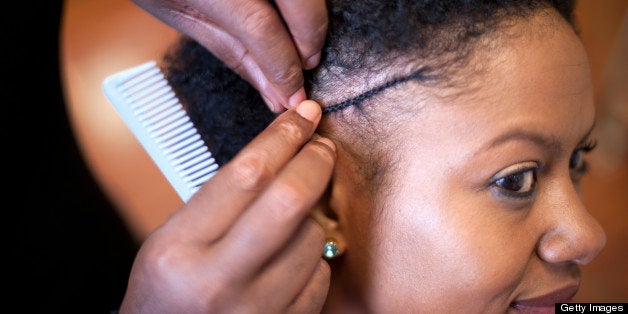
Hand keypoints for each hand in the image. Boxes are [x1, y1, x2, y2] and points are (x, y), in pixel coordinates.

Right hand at [119, 100, 335, 312]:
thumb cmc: (169, 290)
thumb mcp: (172, 240)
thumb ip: (220, 202)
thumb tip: (284, 155)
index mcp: (179, 248)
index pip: (246, 174)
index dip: (283, 137)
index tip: (304, 117)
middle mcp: (218, 281)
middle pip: (289, 200)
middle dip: (316, 161)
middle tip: (323, 146)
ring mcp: (255, 310)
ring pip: (313, 238)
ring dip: (313, 218)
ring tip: (290, 223)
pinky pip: (321, 275)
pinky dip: (313, 258)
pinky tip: (291, 261)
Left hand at [131, 0, 327, 111]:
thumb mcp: (184, 18)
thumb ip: (233, 52)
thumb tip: (273, 90)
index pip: (261, 29)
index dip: (284, 66)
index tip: (292, 93)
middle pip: (299, 2)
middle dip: (310, 37)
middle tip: (307, 65)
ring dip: (311, 18)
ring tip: (302, 42)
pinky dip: (302, 3)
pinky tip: (294, 18)